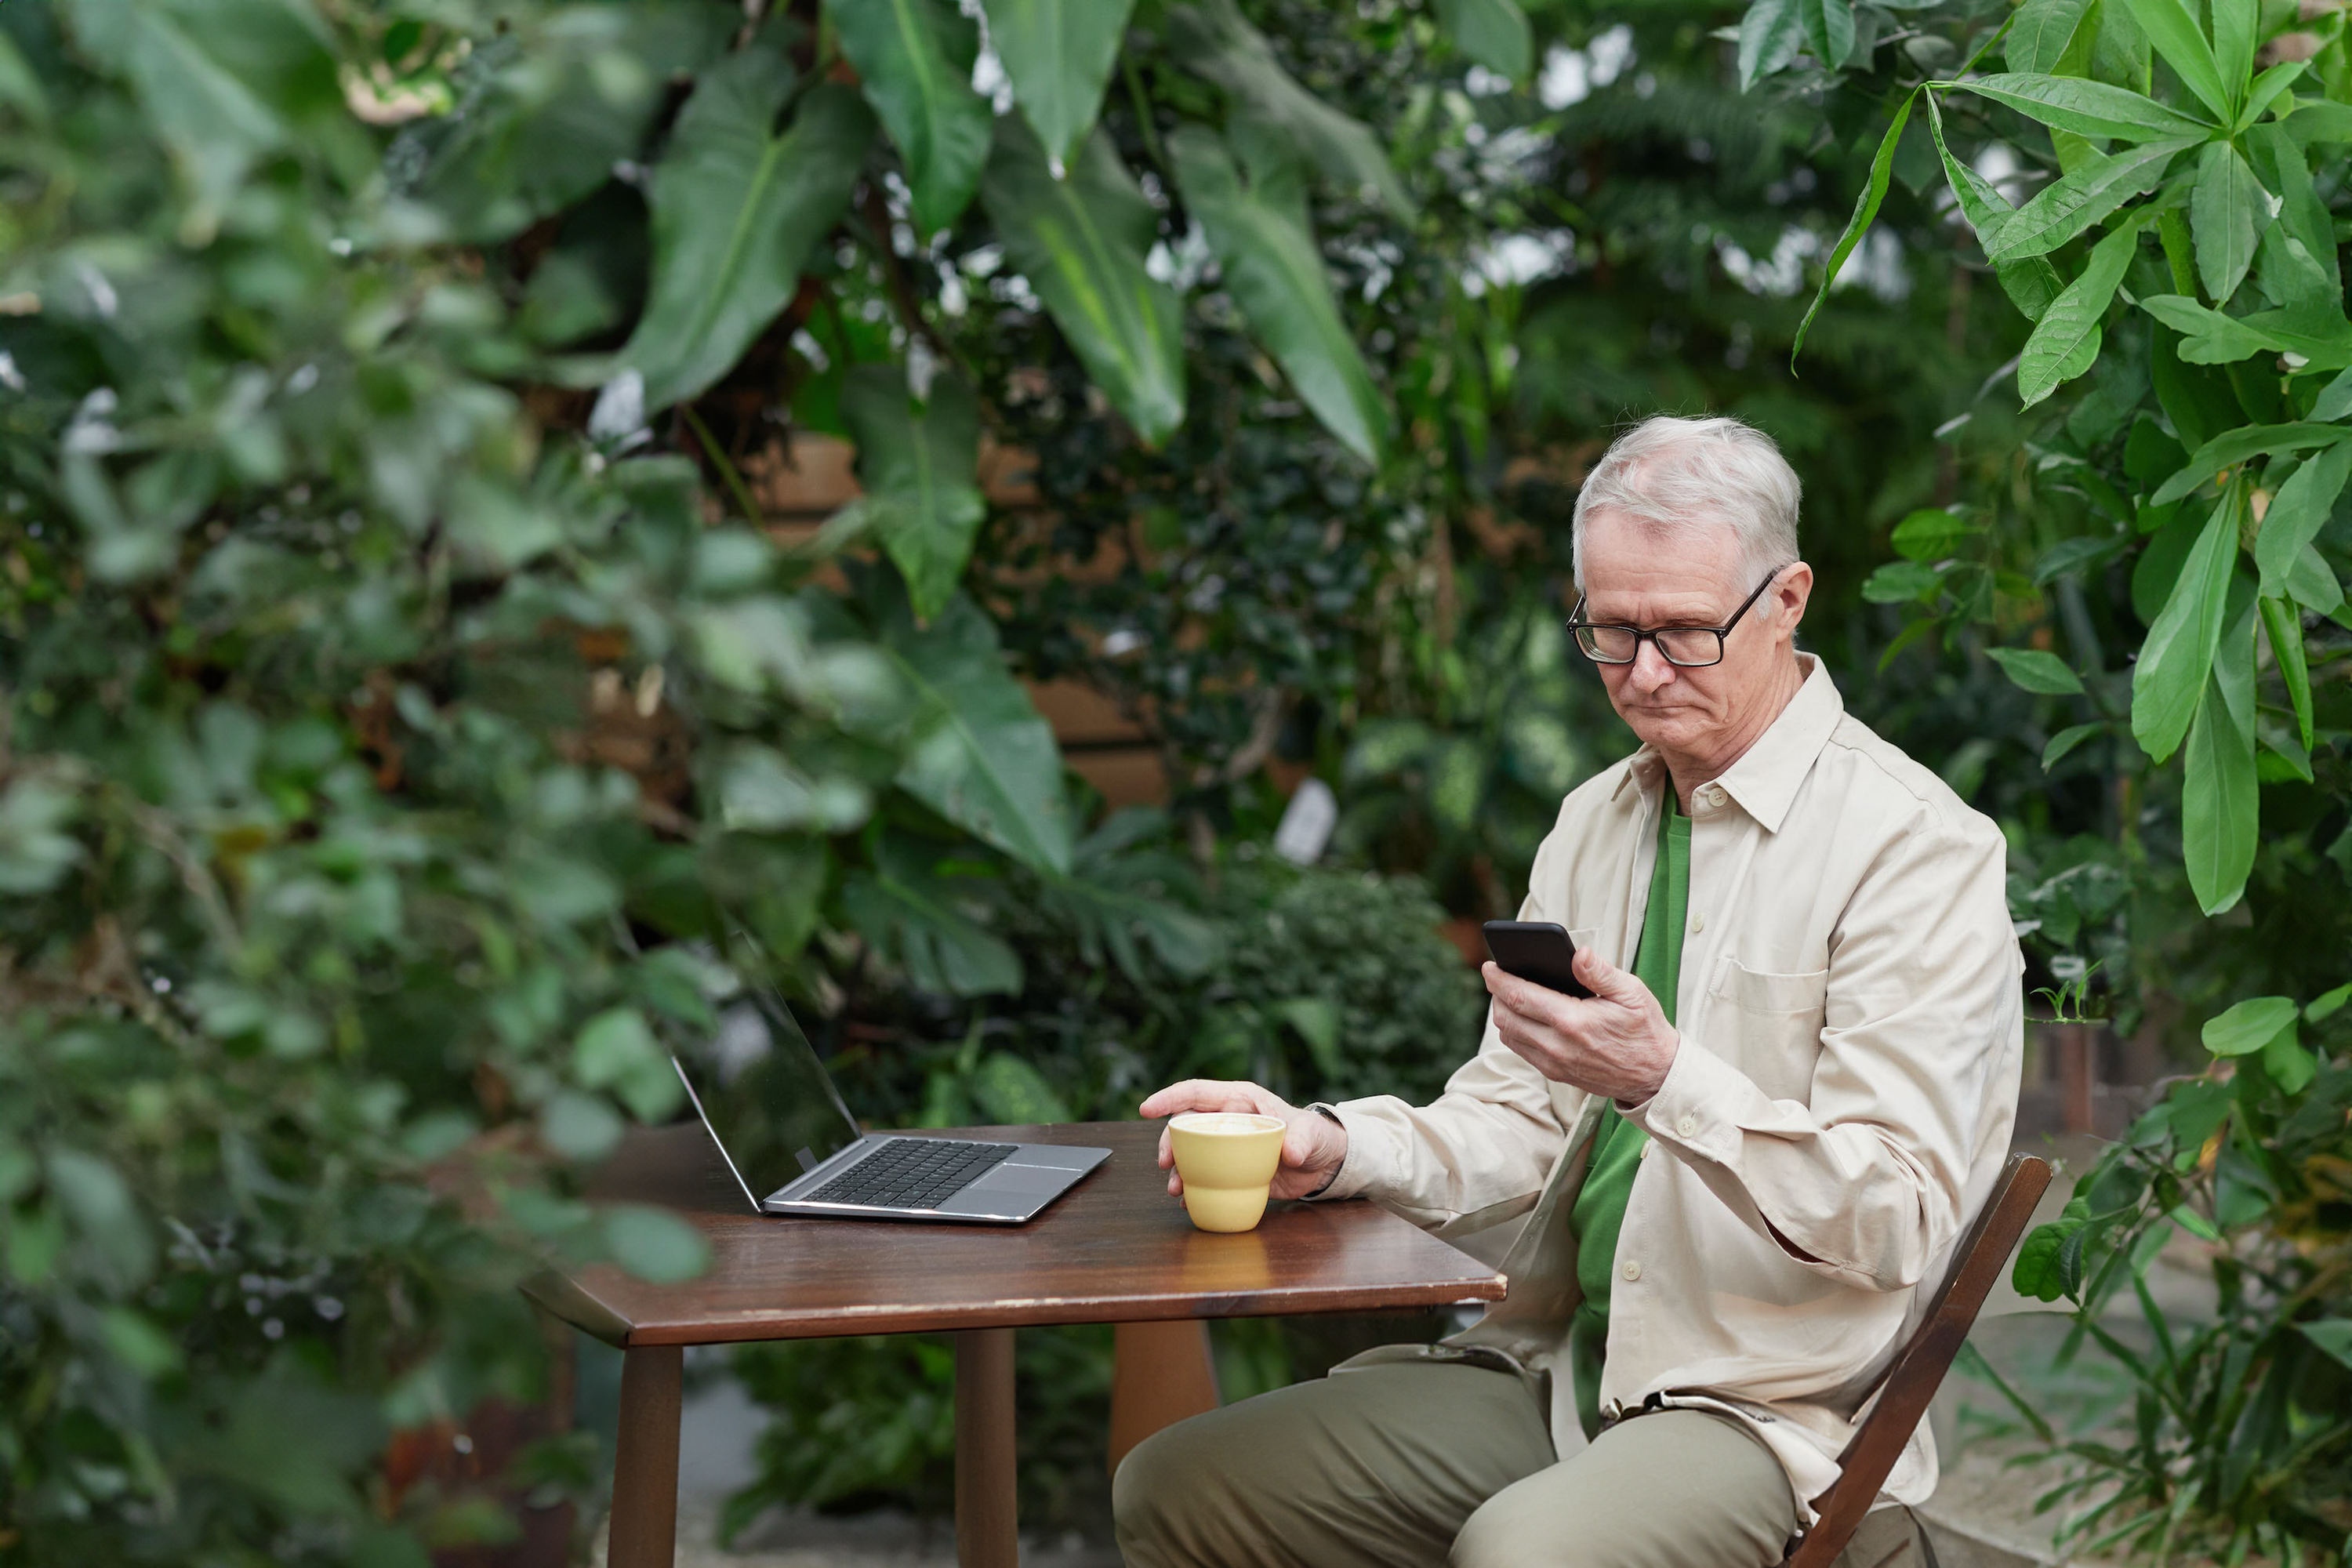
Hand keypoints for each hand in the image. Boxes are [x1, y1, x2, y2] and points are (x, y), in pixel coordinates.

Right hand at [1137, 1080, 1347, 1200]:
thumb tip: (1289, 1152)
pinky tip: (1188, 1200)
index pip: (1196, 1093)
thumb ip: (1300, 1140)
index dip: (1169, 1098)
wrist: (1322, 1164)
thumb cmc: (1315, 1137)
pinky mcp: (1228, 1169)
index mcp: (1240, 1100)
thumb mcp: (1310, 1135)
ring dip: (1177, 1169)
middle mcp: (1226, 1119)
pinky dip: (1192, 1187)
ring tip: (1175, 1190)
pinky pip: (1202, 1175)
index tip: (1146, 1109)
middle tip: (1165, 1164)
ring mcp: (1225, 1145)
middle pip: (1185, 1125)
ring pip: (1189, 1152)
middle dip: (1168, 1142)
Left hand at [1482, 946, 1677, 1102]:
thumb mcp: (1632, 993)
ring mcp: (1555, 1064)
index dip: (1498, 979)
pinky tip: (1524, 1016)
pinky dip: (1515, 1031)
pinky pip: (1522, 1050)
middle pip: (1506, 1016)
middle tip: (1497, 976)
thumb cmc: (1644, 1029)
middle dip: (1496, 993)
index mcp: (1573, 1022)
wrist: (1655, 1075)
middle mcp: (1558, 1046)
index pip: (1520, 997)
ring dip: (1504, 1013)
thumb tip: (1577, 953)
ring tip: (1509, 993)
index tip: (1489, 965)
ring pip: (1510, 1035)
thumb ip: (1600, 972)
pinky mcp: (1557, 1074)